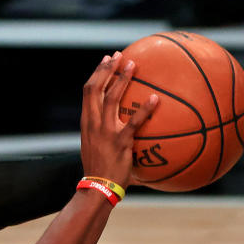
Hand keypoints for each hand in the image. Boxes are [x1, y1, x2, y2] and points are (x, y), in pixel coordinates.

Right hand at [80, 51, 158, 187]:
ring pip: (112, 98)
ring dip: (122, 79)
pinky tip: (156, 99)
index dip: (98, 73)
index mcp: (87, 122)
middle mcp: (93, 123)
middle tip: (119, 56)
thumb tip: (127, 128)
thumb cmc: (101, 170)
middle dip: (107, 69)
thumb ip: (109, 134)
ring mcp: (106, 131)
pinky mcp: (120, 141)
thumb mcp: (98, 147)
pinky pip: (134, 121)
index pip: (88, 91)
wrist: (97, 187)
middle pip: (96, 88)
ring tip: (134, 65)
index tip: (106, 60)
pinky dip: (145, 109)